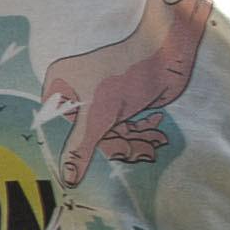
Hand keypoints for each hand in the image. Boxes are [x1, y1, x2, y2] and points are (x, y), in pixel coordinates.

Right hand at [38, 0, 211, 184]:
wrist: (168, 49)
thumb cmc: (126, 73)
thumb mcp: (98, 116)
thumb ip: (80, 149)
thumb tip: (66, 179)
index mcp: (61, 86)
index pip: (62, 128)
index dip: (83, 145)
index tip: (105, 154)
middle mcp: (78, 90)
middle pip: (90, 133)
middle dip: (118, 144)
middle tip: (140, 153)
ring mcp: (103, 95)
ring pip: (112, 131)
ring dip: (135, 141)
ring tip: (154, 144)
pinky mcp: (125, 98)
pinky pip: (127, 123)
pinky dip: (143, 131)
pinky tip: (158, 134)